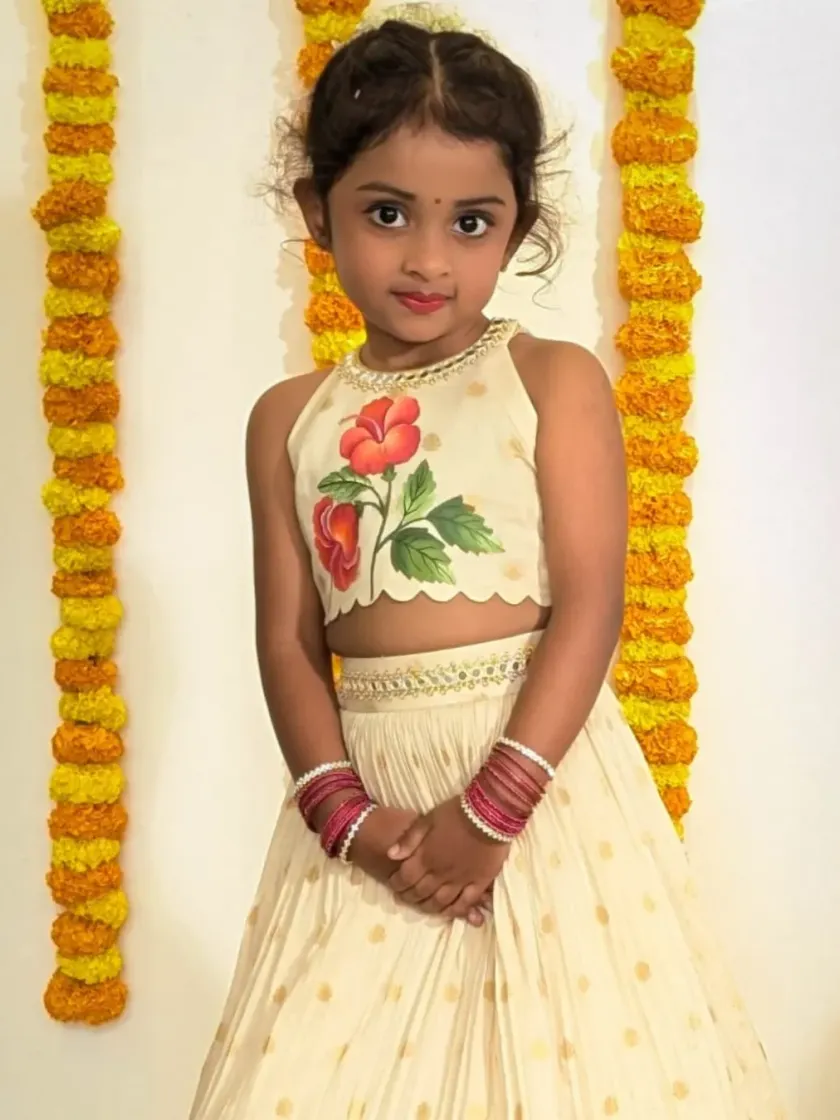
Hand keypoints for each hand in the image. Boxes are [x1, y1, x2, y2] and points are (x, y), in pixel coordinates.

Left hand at [386, 796, 509, 921]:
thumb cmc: (456, 813)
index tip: (393, 885)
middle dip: (409, 897)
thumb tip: (390, 855)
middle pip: (421, 892)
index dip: (396, 884)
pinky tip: (449, 912)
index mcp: (426, 857)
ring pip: (441, 901)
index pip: (405, 878)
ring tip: (423, 907)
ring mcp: (461, 880)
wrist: (489, 814)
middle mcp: (441, 873)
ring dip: (429, 907)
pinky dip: (455, 911)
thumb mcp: (428, 819)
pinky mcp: (479, 883)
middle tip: (404, 898)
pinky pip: (465, 903)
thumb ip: (409, 839)